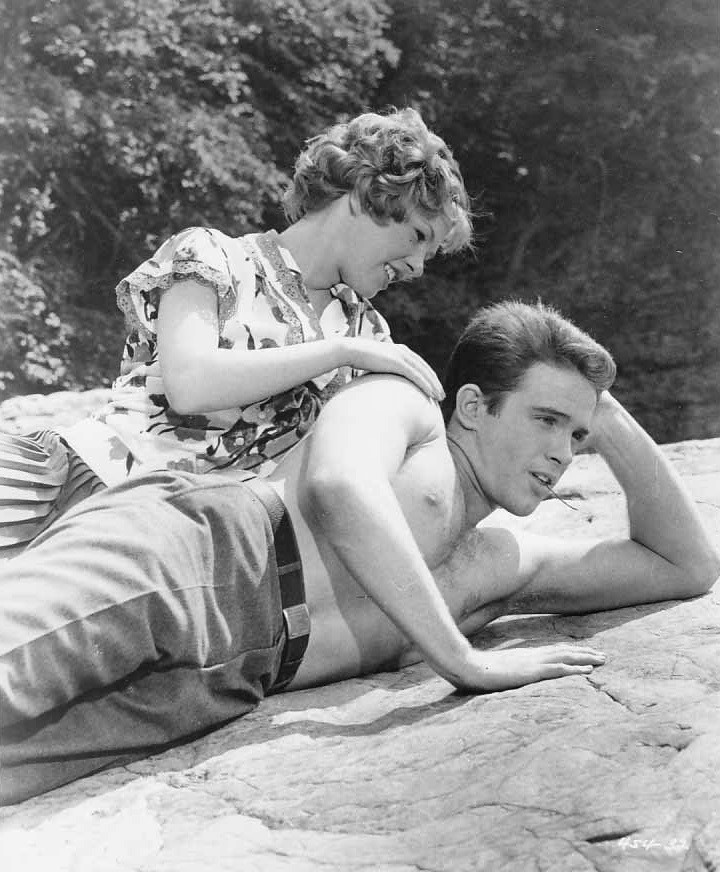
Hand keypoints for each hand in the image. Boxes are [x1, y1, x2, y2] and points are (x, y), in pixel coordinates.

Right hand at [340, 338, 444, 400]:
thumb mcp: (373, 363)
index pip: (418, 364)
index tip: (433, 387)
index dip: (427, 376)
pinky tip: (432, 394)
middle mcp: (403, 351)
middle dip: (434, 381)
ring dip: (433, 385)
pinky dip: (426, 385)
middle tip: (441, 394)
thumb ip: (381, 369)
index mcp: (398, 350)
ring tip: (440, 397)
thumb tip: (380, 380)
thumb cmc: (357, 359)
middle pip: (424, 368)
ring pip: (423, 372)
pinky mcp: (398, 362)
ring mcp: (401, 355)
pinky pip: (416, 375)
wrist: (350, 350)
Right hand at [452, 643, 605, 692]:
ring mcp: (531, 663)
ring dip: (585, 659)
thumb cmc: (472, 670)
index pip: (550, 651)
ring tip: (602, 660)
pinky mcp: (530, 672)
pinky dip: (575, 669)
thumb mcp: (490, 670)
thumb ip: (499, 671)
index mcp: (522, 656)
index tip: (583, 653)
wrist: (464, 666)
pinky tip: (589, 672)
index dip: (568, 652)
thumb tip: (498, 674)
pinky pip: (558, 670)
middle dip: (583, 653)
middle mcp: (530, 655)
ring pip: (565, 658)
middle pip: (562, 651)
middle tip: (602, 655)